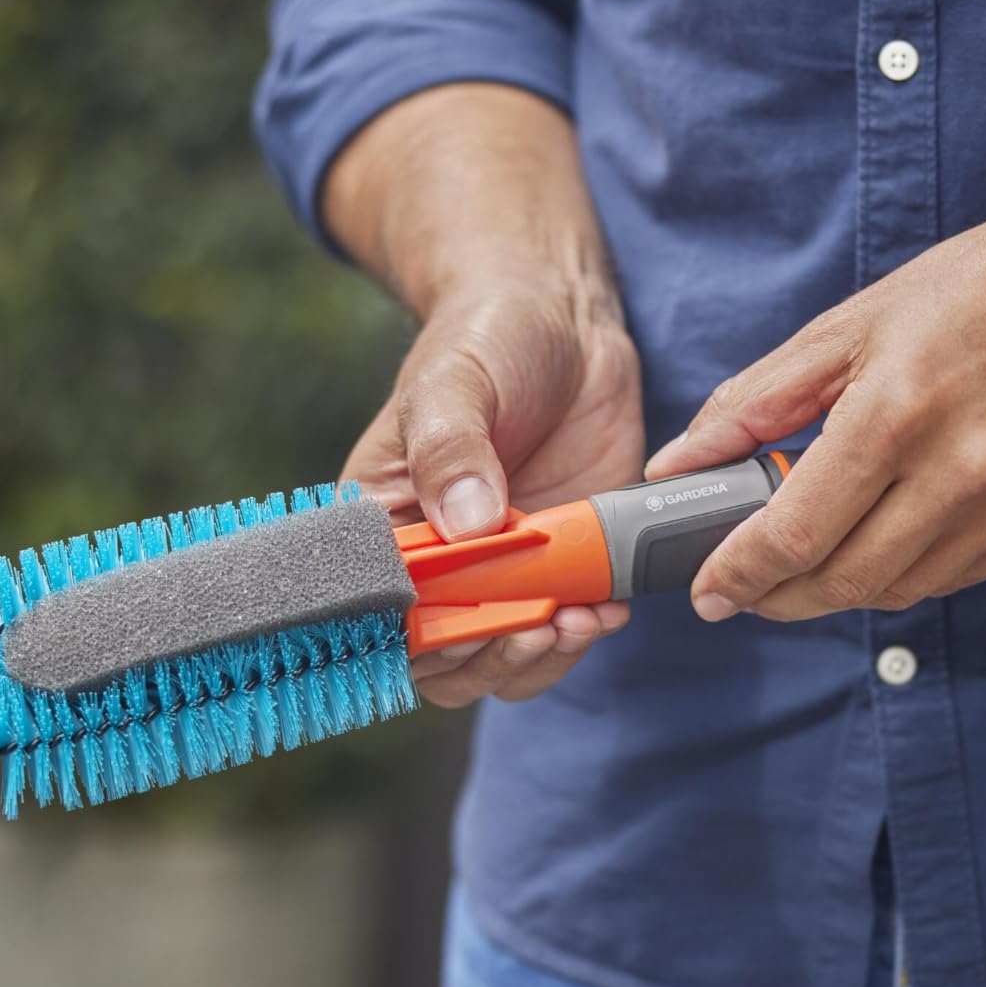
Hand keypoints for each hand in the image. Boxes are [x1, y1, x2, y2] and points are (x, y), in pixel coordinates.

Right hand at [345, 284, 644, 704]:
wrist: (566, 323)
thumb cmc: (486, 339)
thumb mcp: (455, 382)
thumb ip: (451, 450)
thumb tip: (467, 524)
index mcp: (382, 524)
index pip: (380, 614)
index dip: (423, 637)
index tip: (473, 621)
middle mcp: (434, 563)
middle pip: (440, 658)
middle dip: (489, 655)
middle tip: (537, 625)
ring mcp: (499, 573)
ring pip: (500, 662)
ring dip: (538, 657)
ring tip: (576, 621)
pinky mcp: (557, 570)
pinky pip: (557, 634)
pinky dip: (580, 636)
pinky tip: (605, 609)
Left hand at [643, 182, 985, 621]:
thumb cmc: (985, 287)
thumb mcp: (854, 324)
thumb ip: (758, 401)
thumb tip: (680, 460)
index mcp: (896, 414)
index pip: (795, 533)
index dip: (740, 574)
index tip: (710, 592)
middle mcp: (957, 473)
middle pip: (843, 580)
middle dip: (780, 596)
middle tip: (748, 586)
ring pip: (898, 591)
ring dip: (841, 587)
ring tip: (812, 557)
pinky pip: (953, 577)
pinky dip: (906, 571)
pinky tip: (887, 536)